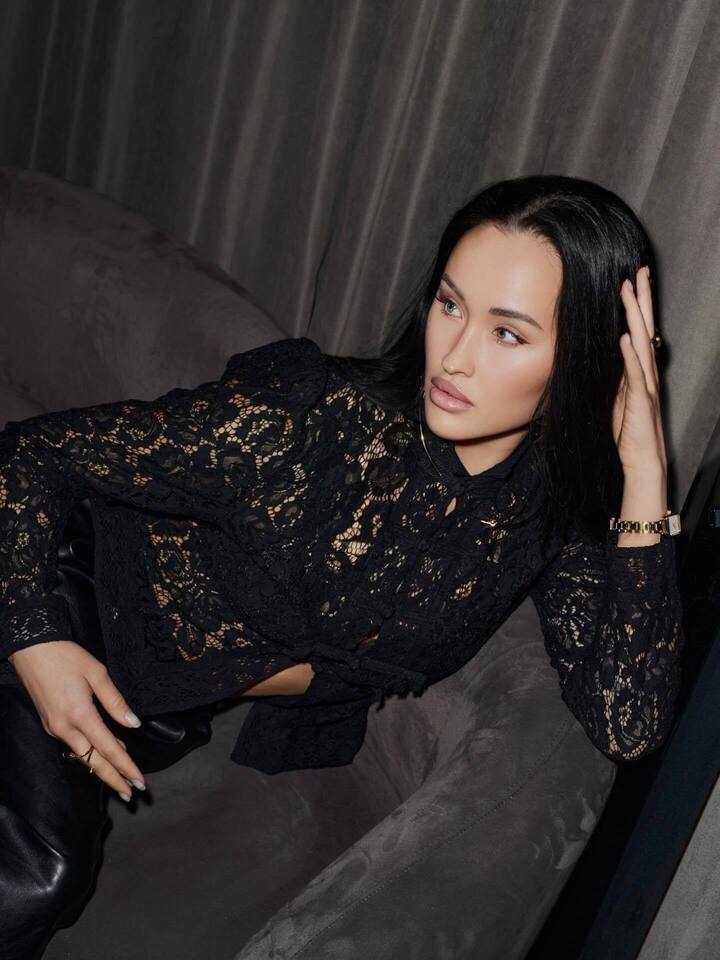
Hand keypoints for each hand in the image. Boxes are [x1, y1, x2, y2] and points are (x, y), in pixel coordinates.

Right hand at [9, 640, 146, 800]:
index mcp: (80, 715)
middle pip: (93, 762)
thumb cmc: (66, 656)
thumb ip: (115, 701)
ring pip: (83, 755)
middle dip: (113, 779)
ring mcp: (55, 728)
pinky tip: (103, 750)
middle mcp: (65, 728)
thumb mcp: (97, 673)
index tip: (139, 782)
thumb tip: (133, 723)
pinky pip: (74, 744)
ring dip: (102, 766)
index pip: (108, 749)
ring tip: (123, 776)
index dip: (126, 767)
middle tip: (131, 793)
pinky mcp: (50, 724)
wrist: (32, 649)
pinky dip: (90, 751)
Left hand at [612, 266, 667, 476]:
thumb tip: (607, 353)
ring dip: (635, 318)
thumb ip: (616, 374)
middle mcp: (646, 372)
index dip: (637, 305)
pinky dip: (630, 356)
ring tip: (629, 293)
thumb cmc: (629, 430)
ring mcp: (645, 385)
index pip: (639, 330)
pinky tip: (625, 339)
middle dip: (642, 300)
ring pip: (642, 343)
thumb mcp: (617, 395)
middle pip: (645, 329)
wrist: (642, 460)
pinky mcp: (641, 401)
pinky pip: (635, 375)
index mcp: (640, 370)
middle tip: (638, 272)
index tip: (632, 279)